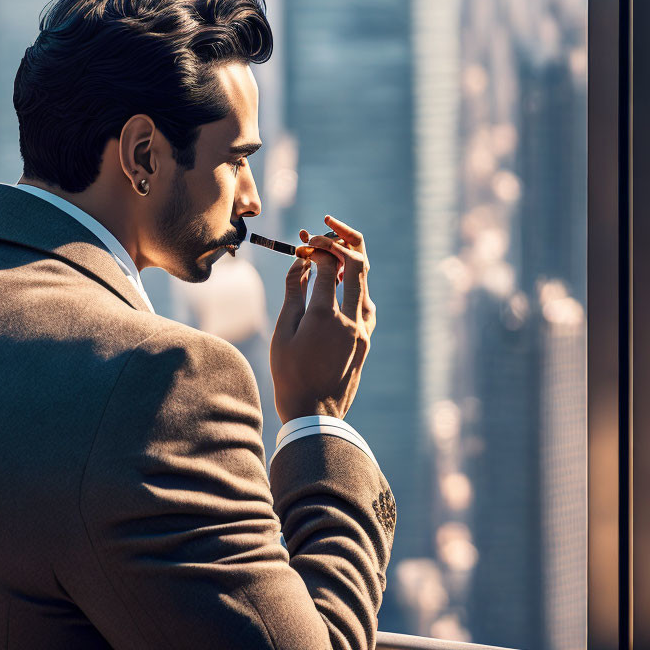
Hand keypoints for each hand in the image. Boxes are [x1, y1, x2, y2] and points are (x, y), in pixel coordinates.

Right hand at [269, 215, 376, 423]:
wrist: (315, 415)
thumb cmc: (290, 374)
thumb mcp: (282, 332)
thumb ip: (293, 294)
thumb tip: (299, 264)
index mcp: (324, 316)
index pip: (327, 264)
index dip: (315, 248)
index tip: (302, 246)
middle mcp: (350, 319)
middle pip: (356, 265)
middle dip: (341, 242)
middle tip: (324, 233)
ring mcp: (362, 331)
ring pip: (365, 284)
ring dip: (350, 264)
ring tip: (331, 258)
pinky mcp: (366, 342)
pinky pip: (366, 305)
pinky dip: (355, 289)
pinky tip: (341, 290)